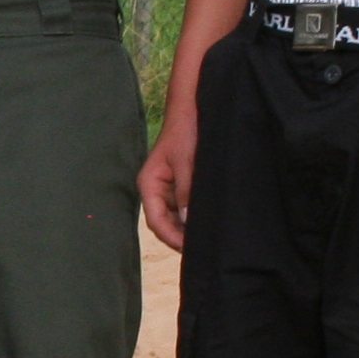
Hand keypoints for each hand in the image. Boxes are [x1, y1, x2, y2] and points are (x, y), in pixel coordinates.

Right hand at [137, 116, 195, 253]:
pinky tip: (209, 221)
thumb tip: (187, 221)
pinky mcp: (182, 184)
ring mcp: (169, 188)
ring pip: (176, 217)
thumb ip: (185, 191)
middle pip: (165, 222)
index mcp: (149, 184)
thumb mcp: (186, 161)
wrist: (192, 109)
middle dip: (181, 236)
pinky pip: (186, 206)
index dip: (171, 237)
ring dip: (188, 227)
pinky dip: (194, 215)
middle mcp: (156, 189)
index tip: (191, 248)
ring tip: (208, 238)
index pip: (156, 221)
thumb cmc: (185, 131)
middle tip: (203, 248)